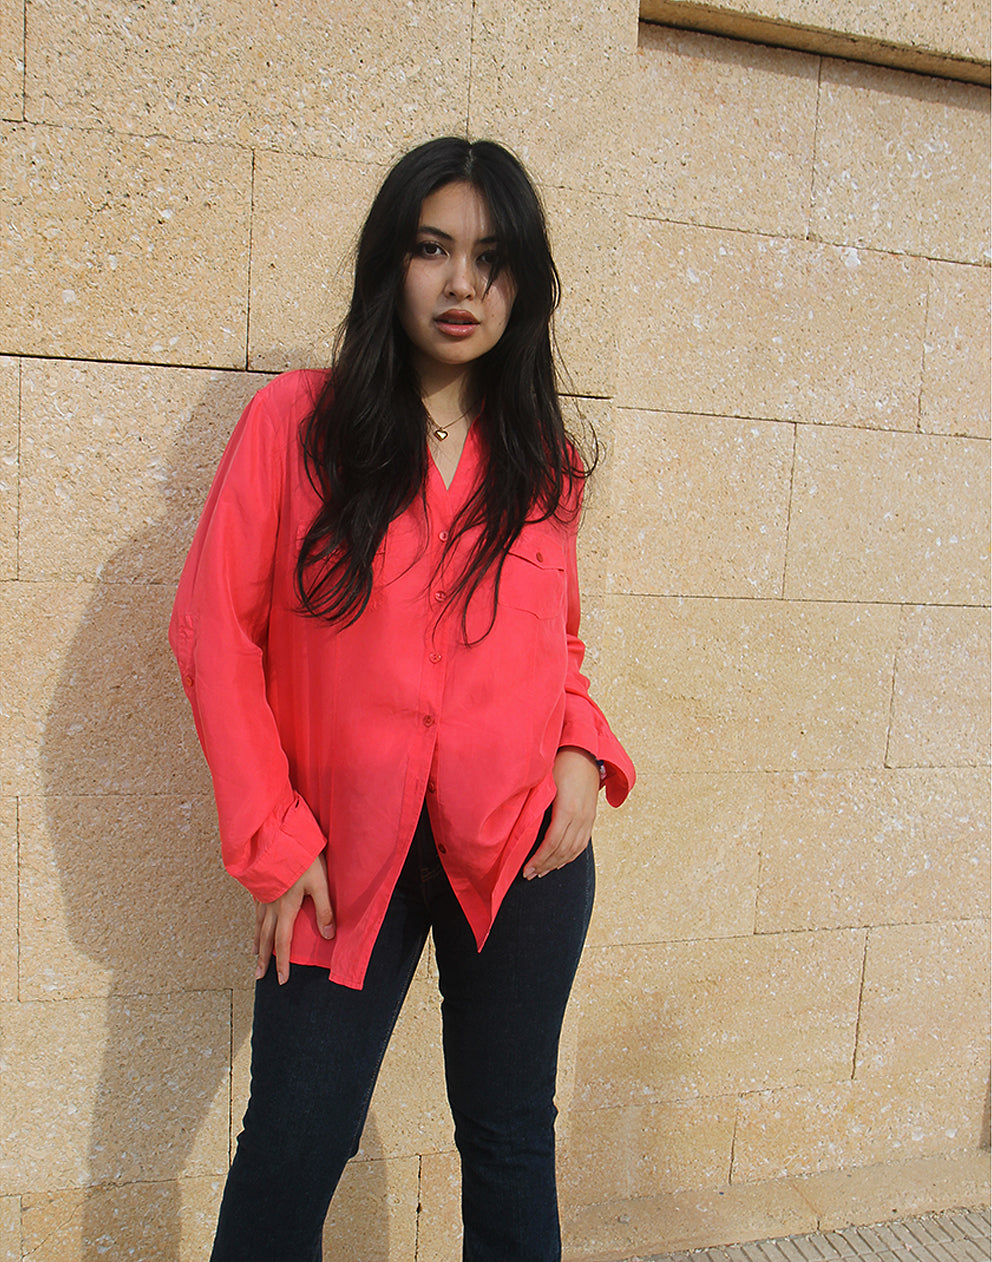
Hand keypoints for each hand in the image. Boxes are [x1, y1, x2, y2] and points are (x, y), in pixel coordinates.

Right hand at [254, 852, 334, 984]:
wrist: (276, 836)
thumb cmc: (301, 858)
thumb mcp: (320, 883)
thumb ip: (324, 909)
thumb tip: (329, 935)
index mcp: (286, 909)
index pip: (283, 943)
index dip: (282, 963)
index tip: (281, 980)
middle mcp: (271, 906)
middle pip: (266, 938)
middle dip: (264, 959)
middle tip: (259, 976)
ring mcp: (263, 895)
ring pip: (259, 924)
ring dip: (257, 941)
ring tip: (254, 954)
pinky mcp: (259, 885)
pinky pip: (256, 909)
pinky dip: (255, 921)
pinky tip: (256, 921)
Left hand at [522, 746, 599, 879]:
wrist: (585, 752)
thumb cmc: (561, 763)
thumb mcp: (545, 780)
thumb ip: (535, 801)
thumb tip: (517, 819)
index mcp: (567, 809)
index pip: (552, 842)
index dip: (539, 859)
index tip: (526, 869)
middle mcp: (580, 817)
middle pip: (563, 850)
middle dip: (545, 865)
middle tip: (530, 875)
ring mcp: (588, 818)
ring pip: (574, 850)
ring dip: (557, 864)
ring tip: (542, 872)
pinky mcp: (591, 818)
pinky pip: (582, 844)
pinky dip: (571, 856)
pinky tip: (560, 862)